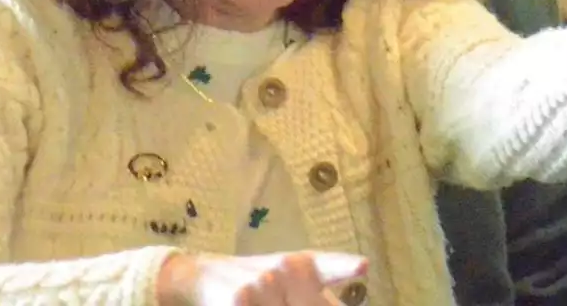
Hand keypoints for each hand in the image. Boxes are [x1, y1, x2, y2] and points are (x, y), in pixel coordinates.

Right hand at [158, 252, 367, 305]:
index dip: (345, 267)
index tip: (362, 267)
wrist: (204, 274)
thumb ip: (319, 294)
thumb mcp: (292, 279)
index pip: (329, 267)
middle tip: (281, 299)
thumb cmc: (259, 282)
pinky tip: (248, 304)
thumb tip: (348, 289)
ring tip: (261, 302)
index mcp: (304, 264)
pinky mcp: (240, 300)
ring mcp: (262, 284)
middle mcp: (285, 268)